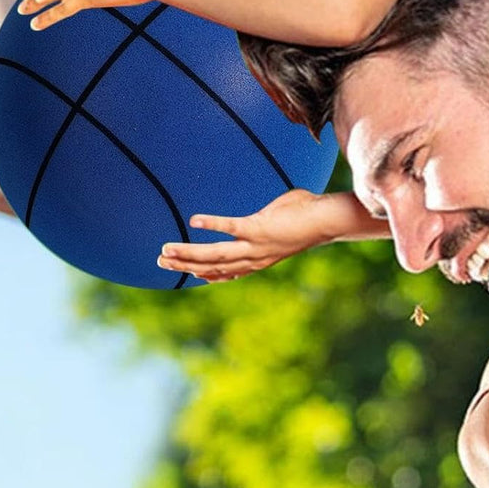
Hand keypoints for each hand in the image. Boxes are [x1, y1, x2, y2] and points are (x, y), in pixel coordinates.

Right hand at [157, 189, 332, 282]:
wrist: (327, 220)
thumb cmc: (306, 215)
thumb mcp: (279, 223)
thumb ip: (264, 221)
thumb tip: (264, 212)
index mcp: (258, 259)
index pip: (226, 273)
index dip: (204, 274)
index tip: (186, 272)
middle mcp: (254, 258)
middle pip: (212, 267)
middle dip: (185, 264)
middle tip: (161, 260)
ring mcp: (256, 245)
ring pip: (215, 254)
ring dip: (189, 253)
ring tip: (166, 249)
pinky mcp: (259, 228)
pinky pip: (230, 228)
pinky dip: (212, 225)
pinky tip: (193, 220)